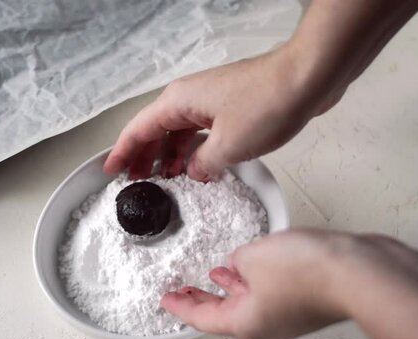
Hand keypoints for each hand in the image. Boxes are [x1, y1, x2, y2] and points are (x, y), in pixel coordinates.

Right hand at [103, 45, 343, 180]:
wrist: (307, 78)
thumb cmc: (268, 101)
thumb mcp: (228, 146)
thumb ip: (203, 165)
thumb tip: (195, 172)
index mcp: (178, 102)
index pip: (138, 131)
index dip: (122, 153)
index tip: (110, 170)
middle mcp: (189, 98)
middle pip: (155, 130)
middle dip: (144, 156)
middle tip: (136, 180)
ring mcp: (209, 100)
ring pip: (178, 131)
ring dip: (170, 155)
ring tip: (166, 179)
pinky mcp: (229, 105)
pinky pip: (200, 130)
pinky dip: (194, 149)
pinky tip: (198, 166)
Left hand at [160, 229, 350, 338]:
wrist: (355, 272)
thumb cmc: (307, 273)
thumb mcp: (253, 258)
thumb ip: (237, 262)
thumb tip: (240, 264)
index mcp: (244, 321)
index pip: (201, 318)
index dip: (179, 307)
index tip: (165, 300)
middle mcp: (264, 322)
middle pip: (222, 313)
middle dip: (199, 299)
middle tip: (182, 291)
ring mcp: (285, 312)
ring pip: (245, 300)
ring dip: (226, 287)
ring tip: (212, 275)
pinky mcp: (301, 297)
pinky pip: (265, 289)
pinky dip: (249, 278)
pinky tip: (248, 265)